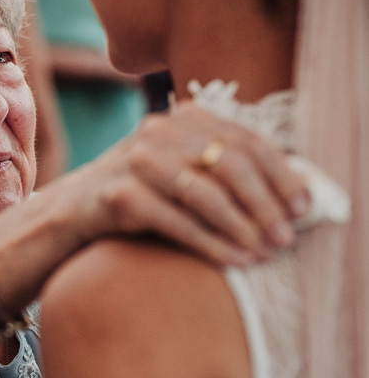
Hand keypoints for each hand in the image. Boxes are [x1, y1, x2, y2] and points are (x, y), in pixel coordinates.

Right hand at [55, 102, 309, 265]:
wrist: (76, 207)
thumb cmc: (144, 190)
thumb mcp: (183, 165)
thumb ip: (226, 166)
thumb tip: (295, 191)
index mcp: (182, 116)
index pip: (246, 139)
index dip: (281, 175)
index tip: (302, 207)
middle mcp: (159, 130)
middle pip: (231, 163)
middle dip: (266, 204)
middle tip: (285, 237)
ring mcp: (136, 160)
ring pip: (207, 193)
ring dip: (243, 228)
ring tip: (264, 252)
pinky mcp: (120, 194)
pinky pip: (178, 222)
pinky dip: (213, 244)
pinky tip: (234, 260)